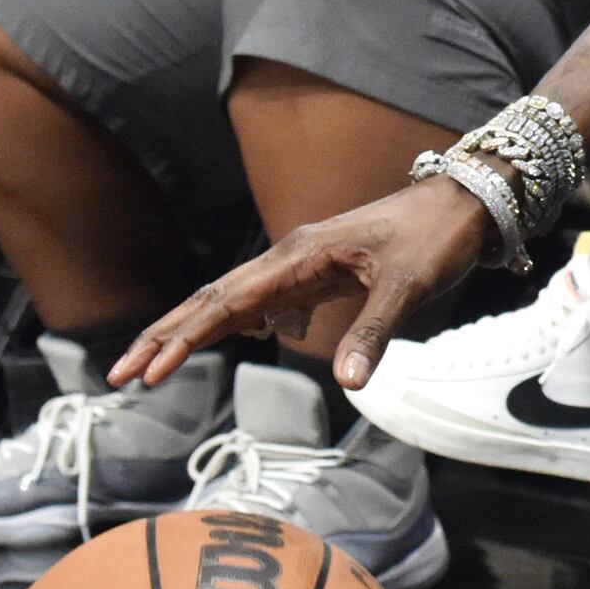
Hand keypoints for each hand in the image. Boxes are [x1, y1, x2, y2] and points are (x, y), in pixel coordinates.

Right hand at [113, 173, 495, 392]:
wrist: (466, 202)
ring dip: (194, 330)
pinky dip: (235, 321)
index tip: (149, 370)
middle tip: (123, 376)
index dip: (184, 337)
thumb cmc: (436, 237)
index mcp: (300, 255)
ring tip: (156, 363)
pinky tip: (230, 338)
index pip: (226, 302)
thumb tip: (347, 386)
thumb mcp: (410, 286)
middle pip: (213, 299)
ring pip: (233, 300)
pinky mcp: (319, 274)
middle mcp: (290, 258)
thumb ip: (374, 333)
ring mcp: (302, 265)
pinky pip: (264, 300)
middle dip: (166, 336)